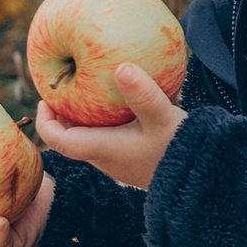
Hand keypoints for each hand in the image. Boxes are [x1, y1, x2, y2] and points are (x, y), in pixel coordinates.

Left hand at [36, 61, 184, 191]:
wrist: (202, 179)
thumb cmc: (179, 150)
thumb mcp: (162, 118)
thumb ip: (142, 93)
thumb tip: (120, 67)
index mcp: (102, 149)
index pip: (58, 141)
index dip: (44, 122)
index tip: (44, 99)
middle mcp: (106, 157)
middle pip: (71, 137)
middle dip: (64, 113)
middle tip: (67, 86)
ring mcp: (120, 159)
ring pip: (90, 137)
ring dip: (84, 116)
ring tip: (91, 88)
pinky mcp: (134, 156)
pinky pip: (109, 136)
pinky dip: (104, 119)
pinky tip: (121, 101)